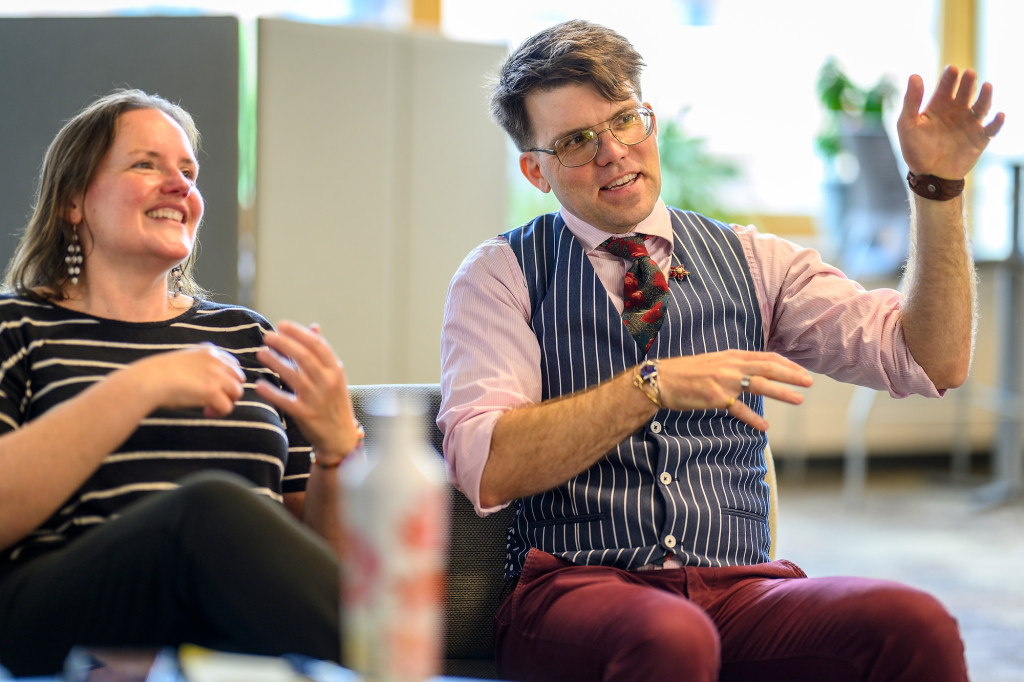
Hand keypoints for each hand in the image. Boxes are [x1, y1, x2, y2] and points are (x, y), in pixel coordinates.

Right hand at [131, 343, 244, 417]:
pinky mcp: (212, 392)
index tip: (213, 388)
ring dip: (226, 402)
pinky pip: (228, 407)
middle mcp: (216, 361)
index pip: (233, 364)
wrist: (147, 381)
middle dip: (229, 390)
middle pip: (238, 378)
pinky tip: (207, 413)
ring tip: (209, 408)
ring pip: (237, 392)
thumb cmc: (158, 373)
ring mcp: (216, 376)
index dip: (226, 379)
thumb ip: (200, 364)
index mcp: (208, 351)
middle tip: (212, 400)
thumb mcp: (183, 359)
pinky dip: (219, 413)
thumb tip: (208, 381)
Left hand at [254, 321, 359, 464]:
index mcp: (335, 370)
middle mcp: (328, 382)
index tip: (282, 325)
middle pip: (304, 357)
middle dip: (285, 344)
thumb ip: (322, 352)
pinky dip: (272, 392)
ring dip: (276, 362)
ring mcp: (317, 399)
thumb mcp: (334, 375)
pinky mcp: (306, 415)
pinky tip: (260, 384)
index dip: (299, 333)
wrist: (340, 435)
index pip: (317, 345)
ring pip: (294, 376)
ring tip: (261, 353)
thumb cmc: (334, 401)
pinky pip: (286, 401)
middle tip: (268, 336)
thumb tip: (314, 327)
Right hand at [656, 350, 812, 430]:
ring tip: (799, 400)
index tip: (800, 370)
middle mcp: (730, 365)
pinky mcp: (716, 397)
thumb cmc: (685, 373)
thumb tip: (750, 373)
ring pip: (760, 385)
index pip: (766, 357)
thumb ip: (732, 366)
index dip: (786, 363)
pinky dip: (753, 418)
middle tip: (810, 382)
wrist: (661, 379)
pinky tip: (764, 427)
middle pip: (768, 368)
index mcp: (731, 355)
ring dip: (782, 392)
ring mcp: (724, 381)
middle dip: (792, 375)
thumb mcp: (713, 362)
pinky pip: (739, 409)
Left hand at [897, 65, 1003, 179]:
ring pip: (981, 106)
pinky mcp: (980, 138)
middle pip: (966, 92)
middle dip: (968, 83)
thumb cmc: (915, 150)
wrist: (928, 176)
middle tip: (969, 74)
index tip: (952, 69)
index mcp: (939, 105)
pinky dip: (997, 122)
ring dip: (985, 96)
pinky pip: (992, 128)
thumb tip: (915, 76)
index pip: (946, 85)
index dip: (949, 77)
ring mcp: (970, 123)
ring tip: (987, 86)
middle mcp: (957, 111)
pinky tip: (999, 115)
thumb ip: (911, 101)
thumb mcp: (907, 125)